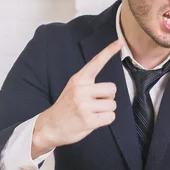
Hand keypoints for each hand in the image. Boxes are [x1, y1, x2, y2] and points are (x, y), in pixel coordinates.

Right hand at [31, 40, 122, 157]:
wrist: (50, 126)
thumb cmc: (66, 107)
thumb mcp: (73, 89)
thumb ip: (89, 84)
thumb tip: (111, 88)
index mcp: (78, 79)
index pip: (96, 62)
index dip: (109, 51)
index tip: (120, 42)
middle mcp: (80, 90)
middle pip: (112, 88)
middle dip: (108, 97)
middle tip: (95, 103)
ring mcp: (84, 105)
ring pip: (112, 104)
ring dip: (106, 110)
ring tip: (92, 112)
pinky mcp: (88, 120)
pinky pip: (110, 117)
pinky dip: (105, 120)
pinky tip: (93, 120)